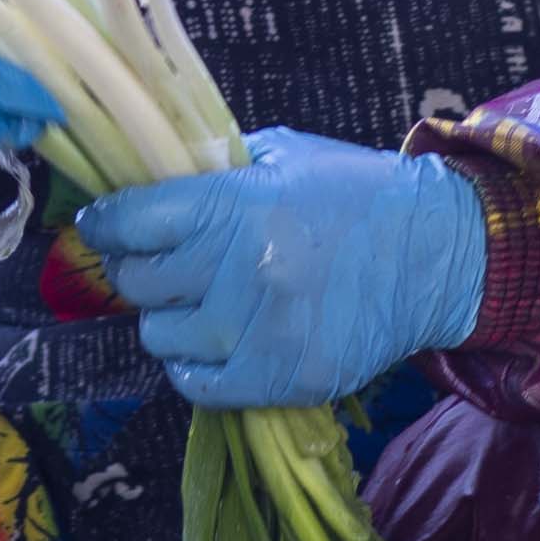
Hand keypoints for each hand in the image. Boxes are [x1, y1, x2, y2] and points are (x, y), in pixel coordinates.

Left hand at [77, 128, 489, 407]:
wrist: (437, 255)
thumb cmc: (357, 195)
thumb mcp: (283, 156)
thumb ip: (212, 168)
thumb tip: (145, 182)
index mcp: (235, 204)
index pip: (129, 221)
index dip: (105, 225)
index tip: (102, 227)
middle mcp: (240, 269)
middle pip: (137, 283)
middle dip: (140, 270)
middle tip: (163, 263)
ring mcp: (258, 330)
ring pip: (160, 336)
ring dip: (170, 319)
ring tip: (200, 303)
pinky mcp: (280, 377)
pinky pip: (195, 383)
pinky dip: (194, 365)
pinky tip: (216, 341)